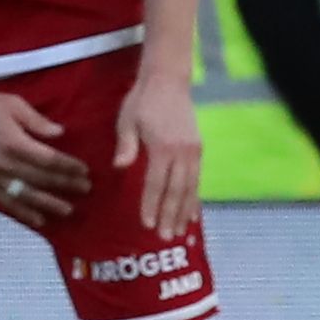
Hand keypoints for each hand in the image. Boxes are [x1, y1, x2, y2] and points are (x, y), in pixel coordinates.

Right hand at [0, 86, 90, 227]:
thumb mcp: (13, 104)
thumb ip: (37, 121)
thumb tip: (60, 133)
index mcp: (14, 142)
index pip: (49, 160)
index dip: (69, 166)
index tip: (84, 170)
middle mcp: (4, 163)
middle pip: (41, 179)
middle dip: (65, 185)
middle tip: (85, 189)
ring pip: (25, 195)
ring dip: (48, 204)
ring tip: (67, 210)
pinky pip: (4, 201)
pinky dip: (22, 212)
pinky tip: (38, 220)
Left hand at [118, 66, 203, 235]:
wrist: (168, 81)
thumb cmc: (142, 101)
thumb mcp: (128, 120)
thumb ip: (126, 145)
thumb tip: (120, 167)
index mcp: (164, 147)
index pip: (156, 183)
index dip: (151, 205)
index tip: (147, 224)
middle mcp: (184, 153)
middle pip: (177, 191)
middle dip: (171, 216)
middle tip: (166, 237)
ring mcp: (195, 152)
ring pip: (191, 188)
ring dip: (186, 211)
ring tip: (180, 231)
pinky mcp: (199, 150)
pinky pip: (198, 180)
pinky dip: (195, 198)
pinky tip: (193, 213)